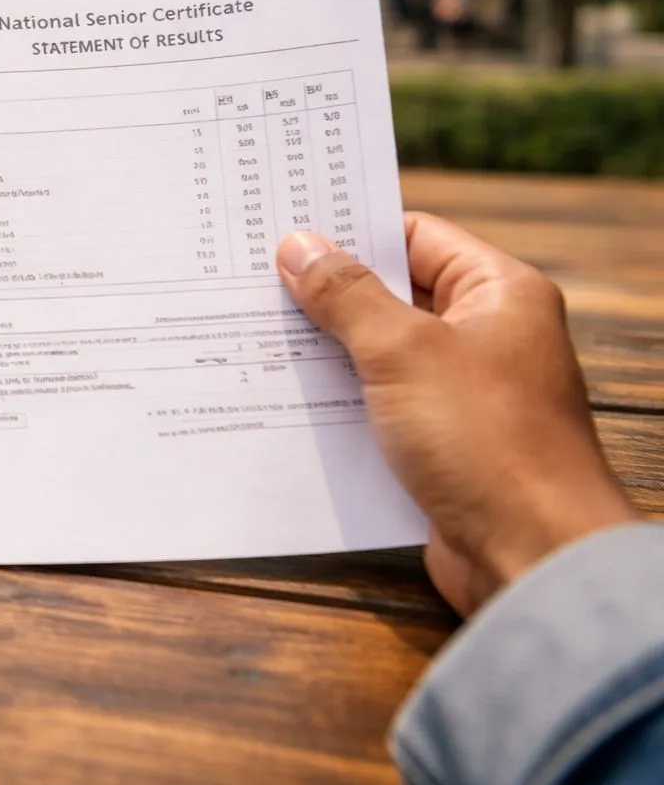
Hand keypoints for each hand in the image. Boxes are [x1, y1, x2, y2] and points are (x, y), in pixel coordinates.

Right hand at [277, 214, 637, 616]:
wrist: (532, 554)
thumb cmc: (486, 441)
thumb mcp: (403, 352)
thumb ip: (347, 296)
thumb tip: (299, 246)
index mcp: (499, 294)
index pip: (415, 237)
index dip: (352, 233)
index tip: (285, 231)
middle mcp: (487, 337)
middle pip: (393, 296)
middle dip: (327, 296)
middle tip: (253, 284)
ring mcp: (464, 394)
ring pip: (379, 356)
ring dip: (326, 355)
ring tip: (255, 340)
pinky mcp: (442, 446)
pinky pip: (379, 409)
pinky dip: (338, 405)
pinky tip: (286, 403)